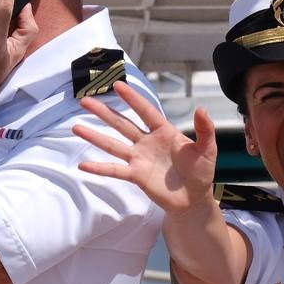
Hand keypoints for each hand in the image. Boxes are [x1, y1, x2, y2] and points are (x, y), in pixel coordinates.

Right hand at [74, 82, 218, 214]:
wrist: (194, 199)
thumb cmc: (201, 172)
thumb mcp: (207, 150)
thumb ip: (205, 130)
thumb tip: (202, 109)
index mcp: (164, 132)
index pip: (145, 111)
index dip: (132, 98)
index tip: (118, 85)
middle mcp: (147, 142)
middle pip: (122, 124)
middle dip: (104, 112)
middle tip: (85, 100)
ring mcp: (139, 159)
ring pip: (113, 145)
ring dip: (95, 136)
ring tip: (76, 127)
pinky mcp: (136, 176)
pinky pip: (115, 170)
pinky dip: (99, 169)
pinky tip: (82, 166)